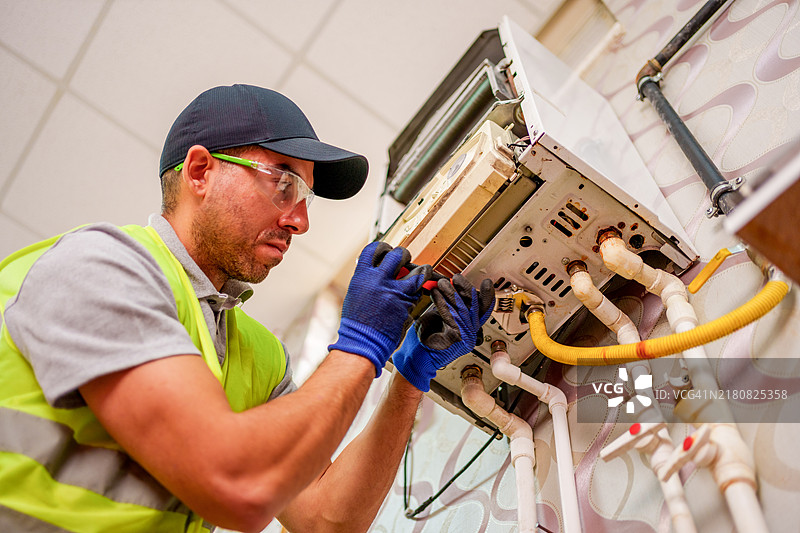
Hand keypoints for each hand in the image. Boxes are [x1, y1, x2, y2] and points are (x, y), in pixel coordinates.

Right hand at [329, 241, 431, 375]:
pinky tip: (413, 296)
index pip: (374, 250)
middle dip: (405, 255)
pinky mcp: (406, 305)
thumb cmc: (357, 323)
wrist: (363, 342)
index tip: (388, 249)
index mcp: (362, 277)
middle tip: (406, 260)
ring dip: (422, 271)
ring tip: (423, 272)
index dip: (383, 247)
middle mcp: (378, 281)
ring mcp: (394, 292)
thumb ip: (367, 280)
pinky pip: (417, 293)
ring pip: (418, 273)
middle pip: (398, 255)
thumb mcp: (355, 294)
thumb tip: (375, 271)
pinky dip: (417, 294)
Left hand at [392, 274, 494, 391]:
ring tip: (441, 284)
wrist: (414, 357)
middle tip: (456, 278)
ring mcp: (466, 338)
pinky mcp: (457, 340)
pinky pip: (452, 316)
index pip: (483, 309)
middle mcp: (470, 333)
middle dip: (465, 289)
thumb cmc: (423, 339)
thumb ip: (448, 304)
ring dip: (451, 293)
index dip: (486, 295)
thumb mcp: (439, 316)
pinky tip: (435, 294)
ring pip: (463, 309)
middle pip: (476, 306)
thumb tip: (450, 286)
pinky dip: (443, 303)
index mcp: (468, 328)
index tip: (486, 282)